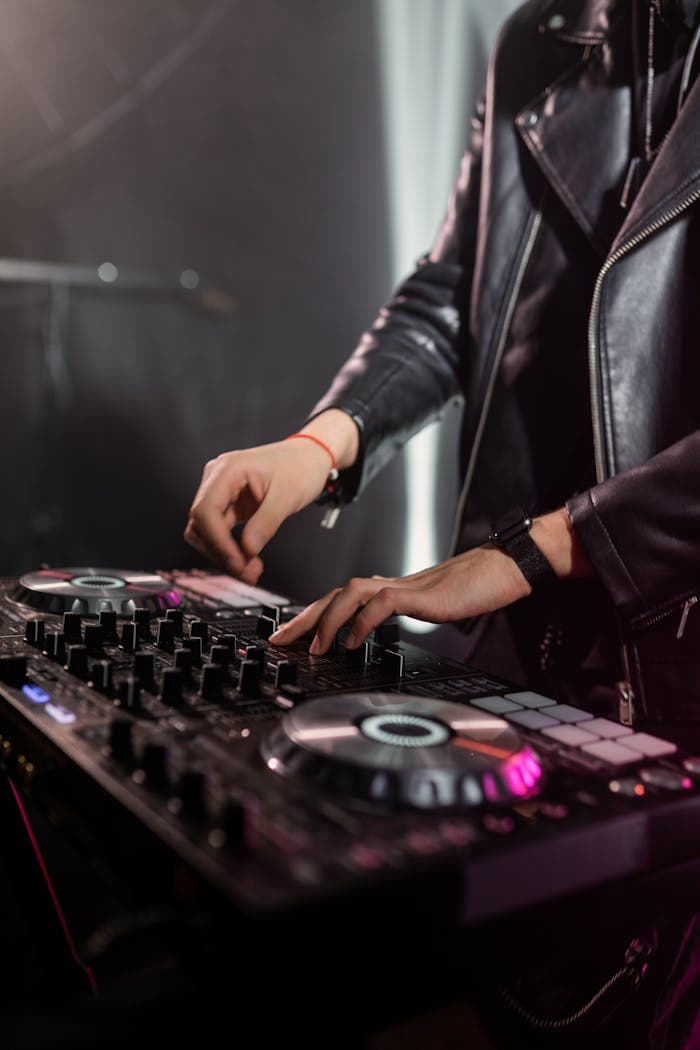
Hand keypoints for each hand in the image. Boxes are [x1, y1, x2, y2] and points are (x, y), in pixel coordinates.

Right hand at [184, 441, 330, 583]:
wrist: (308, 458)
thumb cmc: (300, 466)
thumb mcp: (288, 495)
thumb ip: (266, 523)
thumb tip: (248, 550)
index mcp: (227, 469)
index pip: (205, 510)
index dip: (217, 541)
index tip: (237, 562)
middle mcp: (217, 480)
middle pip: (200, 524)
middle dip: (221, 552)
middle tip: (247, 572)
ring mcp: (221, 493)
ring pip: (206, 532)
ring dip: (223, 555)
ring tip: (251, 569)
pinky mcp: (228, 506)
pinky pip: (219, 532)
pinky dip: (231, 550)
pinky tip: (249, 560)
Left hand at [268, 507, 592, 651]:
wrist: (504, 568)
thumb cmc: (473, 587)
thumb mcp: (429, 607)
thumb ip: (401, 612)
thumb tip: (377, 628)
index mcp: (389, 589)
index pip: (340, 600)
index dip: (312, 617)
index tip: (291, 636)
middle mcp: (389, 584)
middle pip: (334, 595)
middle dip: (303, 618)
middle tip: (278, 641)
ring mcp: (404, 587)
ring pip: (350, 594)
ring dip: (327, 620)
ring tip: (313, 646)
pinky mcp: (420, 594)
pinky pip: (381, 604)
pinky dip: (361, 622)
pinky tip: (351, 641)